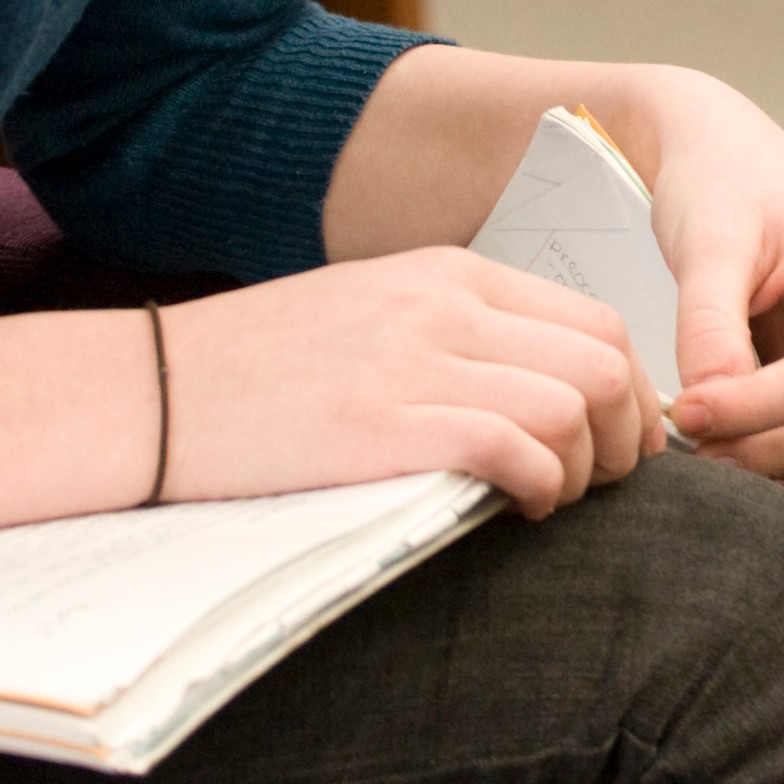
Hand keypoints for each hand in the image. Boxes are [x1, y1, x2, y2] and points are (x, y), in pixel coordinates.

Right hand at [158, 249, 651, 517]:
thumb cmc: (259, 374)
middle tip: (604, 484)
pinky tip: (520, 509)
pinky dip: (543, 487)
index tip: (619, 444)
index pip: (595, 321)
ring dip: (587, 468)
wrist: (151, 393)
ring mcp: (417, 360)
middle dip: (628, 435)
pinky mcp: (387, 423)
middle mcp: (446, 305)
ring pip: (575, 404)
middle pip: (605, 361)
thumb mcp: (373, 320)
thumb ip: (456, 340)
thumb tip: (543, 397)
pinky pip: (519, 448)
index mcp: (448, 275)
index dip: (632, 394)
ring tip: (553, 500)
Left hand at [583, 68, 783, 536]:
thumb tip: (708, 413)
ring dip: (780, 486)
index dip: (758, 410)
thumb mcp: (709, 238)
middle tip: (701, 456)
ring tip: (699, 463)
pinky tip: (731, 500)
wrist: (727, 170)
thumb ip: (710, 323)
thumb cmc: (722, 188)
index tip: (685, 414)